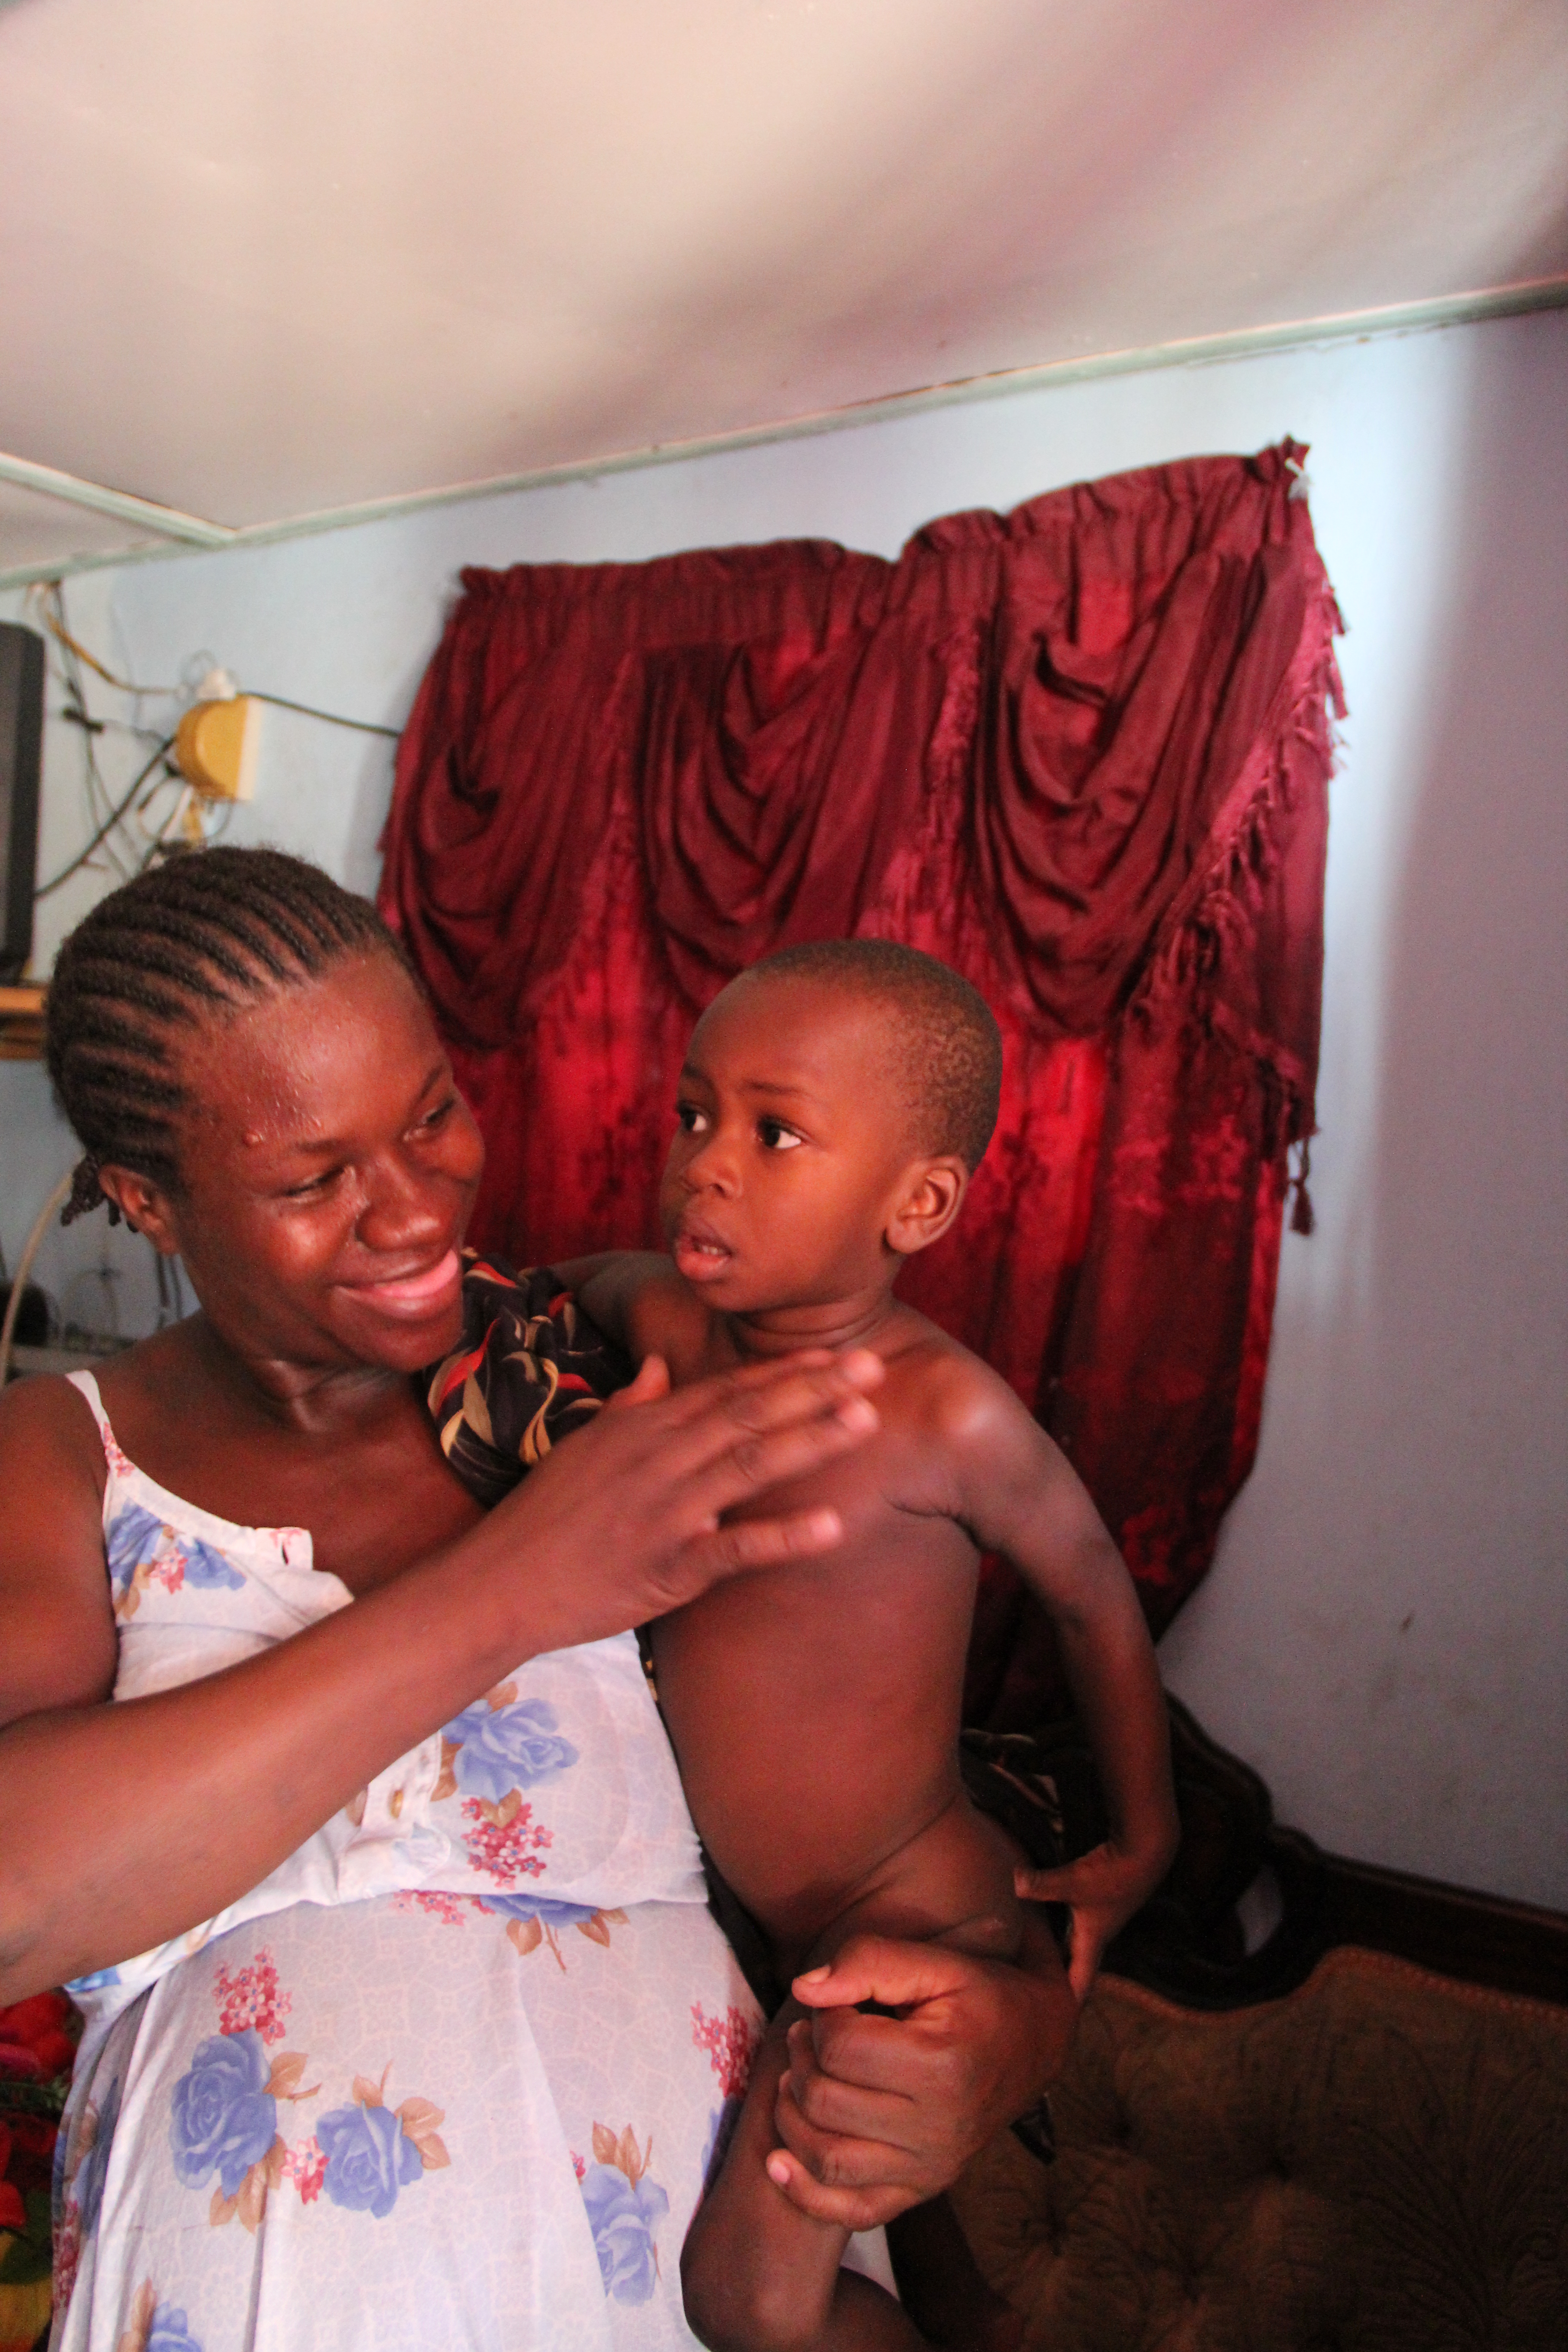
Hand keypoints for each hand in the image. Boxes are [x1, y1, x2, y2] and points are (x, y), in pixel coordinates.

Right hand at [492, 1345, 883, 1641]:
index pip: (728, 1388)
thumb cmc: (545, 1515)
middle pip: (749, 1414)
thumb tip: (658, 1367)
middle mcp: (661, 1458)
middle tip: (875, 1369)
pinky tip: (832, 1527)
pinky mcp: (668, 1566)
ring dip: (810, 1440)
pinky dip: (783, 1536)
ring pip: (749, 1465)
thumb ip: (629, 1405)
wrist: (501, 1581)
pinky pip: (735, 1549)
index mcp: (645, 1428)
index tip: (836, 1351)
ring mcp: (667, 1511)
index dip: (785, 1370)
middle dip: (814, 1389)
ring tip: (866, 1421)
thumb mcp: (583, 1445)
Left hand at [764, 1928, 1075, 2229]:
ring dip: (792, 2115)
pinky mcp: (922, 2191)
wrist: (1034, 2046)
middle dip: (800, 2060)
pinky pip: (851, 2211)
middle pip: (825, 2101)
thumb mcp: (936, 1963)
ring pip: (827, 2158)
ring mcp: (931, 2169)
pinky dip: (806, 2194)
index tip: (836, 2004)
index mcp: (942, 2066)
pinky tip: (778, 2162)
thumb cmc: (981, 1999)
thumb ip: (869, 1962)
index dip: (822, 2017)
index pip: (839, 2046)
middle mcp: (938, 2128)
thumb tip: (805, 1989)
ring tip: (796, 2079)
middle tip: (807, 2035)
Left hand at [1013, 1835, 1169, 2001]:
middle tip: (1040, 2000)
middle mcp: (1096, 1933)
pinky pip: (1073, 1922)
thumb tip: (1013, 1883)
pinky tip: (1045, 1923)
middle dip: (1061, 1982)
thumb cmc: (1113, 1874)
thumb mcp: (1074, 1881)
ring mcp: (1098, 1916)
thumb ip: (1043, 1885)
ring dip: (1060, 1955)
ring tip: (1037, 1968)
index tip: (1059, 2025)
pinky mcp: (1096, 1898)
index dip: (1071, 2002)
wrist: (1145, 1852)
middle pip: (1076, 1965)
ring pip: (1074, 1943)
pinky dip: (1059, 1929)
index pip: (1081, 1979)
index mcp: (1092, 1940)